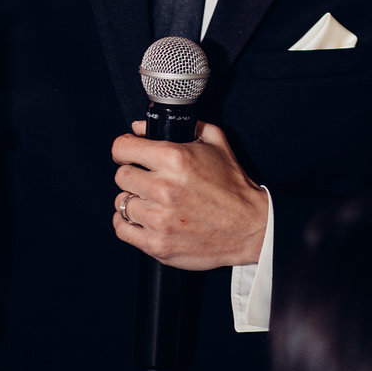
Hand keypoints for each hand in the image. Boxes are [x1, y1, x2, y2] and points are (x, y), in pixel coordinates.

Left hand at [112, 120, 267, 271]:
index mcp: (175, 159)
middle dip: (133, 174)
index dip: (124, 149)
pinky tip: (144, 219)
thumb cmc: (232, 185)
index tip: (128, 154)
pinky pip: (122, 229)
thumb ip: (183, 126)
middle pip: (121, 176)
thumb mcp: (215, 142)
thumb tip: (141, 128)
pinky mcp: (158, 244)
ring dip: (134, 200)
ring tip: (151, 201)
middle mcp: (164, 188)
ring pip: (121, 203)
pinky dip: (128, 224)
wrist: (250, 227)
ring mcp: (159, 219)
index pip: (122, 148)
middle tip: (148, 180)